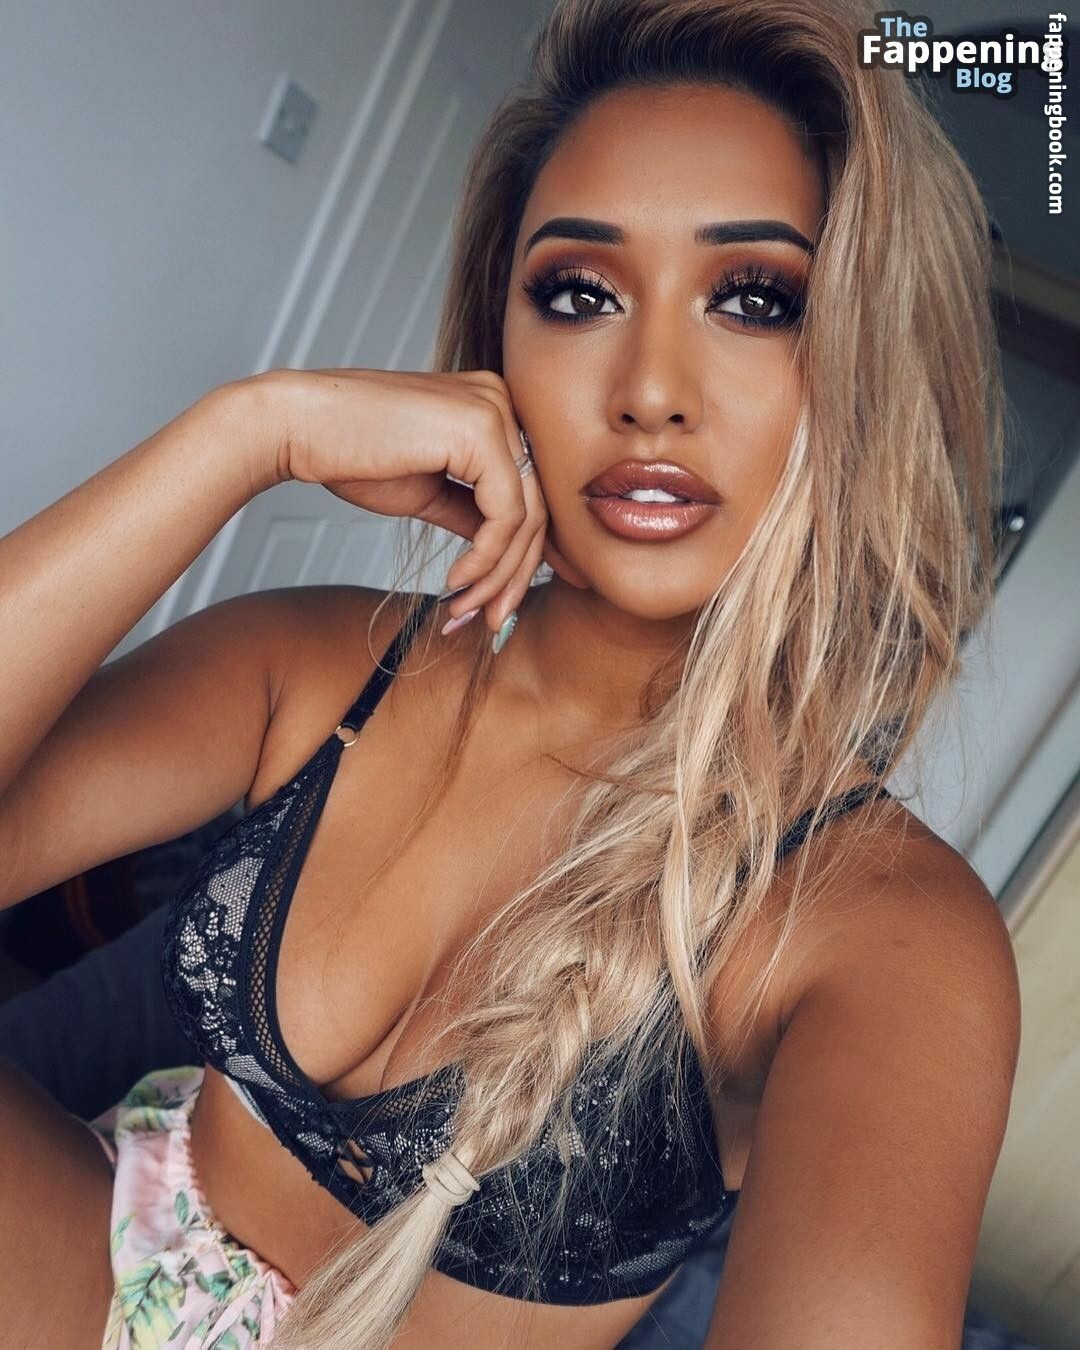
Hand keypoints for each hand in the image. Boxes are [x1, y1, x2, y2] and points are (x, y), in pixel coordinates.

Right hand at [238, 366, 562, 631]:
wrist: (297, 427)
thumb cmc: (350, 454)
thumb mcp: (426, 490)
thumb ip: (470, 512)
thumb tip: (502, 554)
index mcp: (490, 407)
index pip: (526, 493)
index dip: (517, 556)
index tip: (496, 602)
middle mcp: (501, 400)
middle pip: (536, 506)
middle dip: (514, 574)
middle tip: (495, 621)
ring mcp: (495, 410)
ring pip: (527, 516)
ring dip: (498, 576)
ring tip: (466, 609)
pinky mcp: (482, 429)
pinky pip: (506, 514)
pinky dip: (486, 558)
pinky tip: (457, 580)